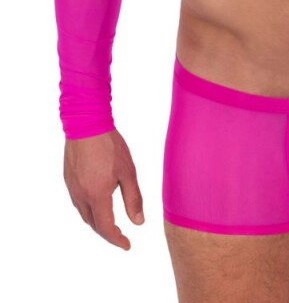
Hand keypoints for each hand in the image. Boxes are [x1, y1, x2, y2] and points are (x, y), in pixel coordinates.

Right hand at [63, 128, 144, 249]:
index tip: (127, 245)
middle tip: (121, 235)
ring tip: (110, 221)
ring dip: (97, 222)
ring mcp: (72, 188)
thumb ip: (133, 198)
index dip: (117, 240)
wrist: (86, 124)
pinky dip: (89, 209)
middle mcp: (81, 196)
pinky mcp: (68, 179)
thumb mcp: (128, 172)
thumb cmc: (109, 146)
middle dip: (107, 233)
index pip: (106, 228)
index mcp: (97, 196)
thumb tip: (138, 222)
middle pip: (93, 224)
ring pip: (84, 214)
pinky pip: (78, 202)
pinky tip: (97, 202)